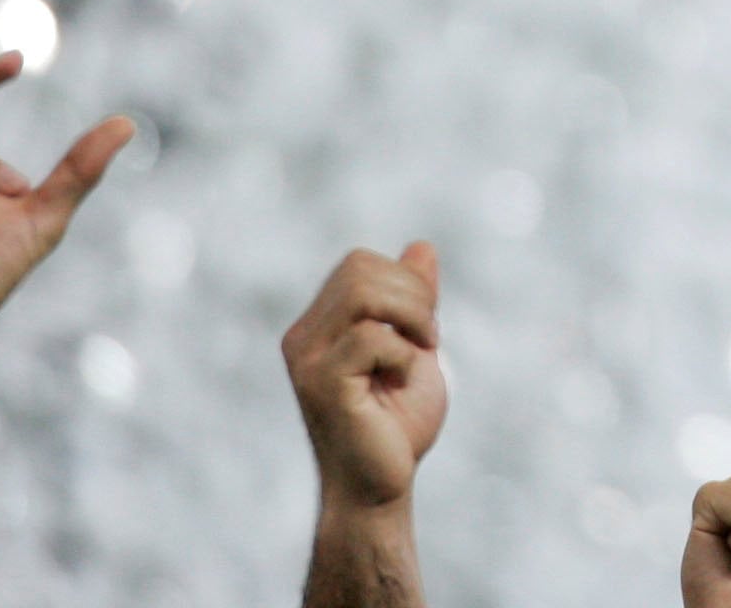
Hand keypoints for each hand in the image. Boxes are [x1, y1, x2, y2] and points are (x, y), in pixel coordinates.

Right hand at [281, 243, 448, 510]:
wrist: (384, 485)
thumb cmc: (397, 424)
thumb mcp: (416, 347)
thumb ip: (415, 299)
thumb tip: (421, 246)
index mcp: (319, 326)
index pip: (359, 264)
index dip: (406, 283)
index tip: (423, 328)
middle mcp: (303, 338)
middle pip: (360, 268)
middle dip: (413, 295)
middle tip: (427, 339)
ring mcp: (307, 359)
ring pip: (363, 293)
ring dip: (411, 317)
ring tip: (418, 354)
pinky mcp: (321, 383)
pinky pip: (370, 336)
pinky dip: (403, 354)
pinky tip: (399, 382)